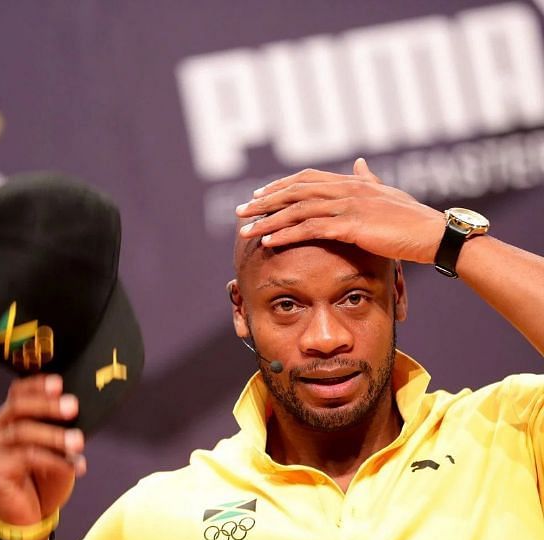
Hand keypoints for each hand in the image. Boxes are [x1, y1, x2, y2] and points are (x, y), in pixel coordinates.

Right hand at [0, 374, 85, 525]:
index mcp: (6, 419)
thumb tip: (75, 409)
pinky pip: (27, 457)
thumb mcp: (56, 449)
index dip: (37, 385)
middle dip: (47, 406)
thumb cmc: (43, 480)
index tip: (59, 383)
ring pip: (24, 432)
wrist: (31, 517)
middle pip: (18, 407)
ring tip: (78, 442)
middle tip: (72, 407)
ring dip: (55, 436)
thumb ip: (59, 428)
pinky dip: (54, 460)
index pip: (17, 393)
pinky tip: (73, 467)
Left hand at [236, 158, 446, 263]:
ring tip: (244, 230)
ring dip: (267, 220)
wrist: (435, 235)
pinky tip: (269, 241)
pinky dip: (286, 234)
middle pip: (294, 191)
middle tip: (240, 212)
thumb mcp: (388, 193)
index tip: (258, 195)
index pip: (306, 179)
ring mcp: (349, 206)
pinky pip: (311, 229)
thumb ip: (369, 179)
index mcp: (353, 182)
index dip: (280, 186)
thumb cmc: (413, 218)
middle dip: (264, 202)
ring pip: (297, 210)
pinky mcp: (352, 226)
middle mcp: (347, 189)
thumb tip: (360, 162)